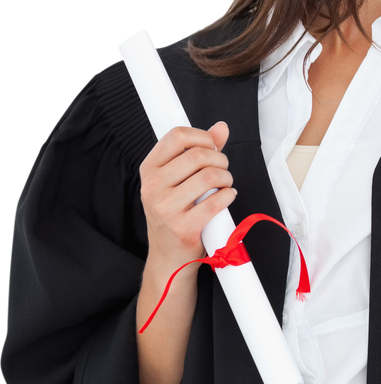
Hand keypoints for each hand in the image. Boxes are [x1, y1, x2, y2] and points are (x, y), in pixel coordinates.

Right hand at [138, 122, 236, 267]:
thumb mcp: (179, 179)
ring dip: (226, 179)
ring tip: (224, 185)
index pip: (177, 136)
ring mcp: (165, 208)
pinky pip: (216, 201)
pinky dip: (228, 196)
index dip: (202, 136)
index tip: (212, 147)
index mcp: (150, 170)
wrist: (169, 256)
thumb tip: (221, 127)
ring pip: (210, 176)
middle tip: (222, 171)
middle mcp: (153, 187)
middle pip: (198, 155)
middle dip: (221, 160)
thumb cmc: (175, 213)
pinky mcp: (182, 227)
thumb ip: (200, 151)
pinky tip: (226, 197)